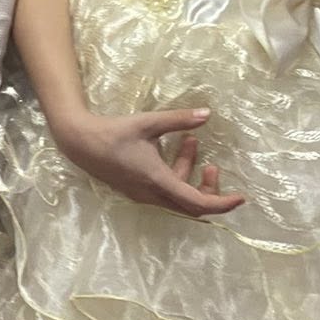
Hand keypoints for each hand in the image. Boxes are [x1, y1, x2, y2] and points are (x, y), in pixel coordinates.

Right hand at [55, 107, 245, 217]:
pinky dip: (175, 173)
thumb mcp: (148, 123)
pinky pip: (165, 190)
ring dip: (188, 173)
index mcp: (158, 181)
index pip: (198, 203)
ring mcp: (143, 195)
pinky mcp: (136, 190)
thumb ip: (179, 120)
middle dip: (208, 188)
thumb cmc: (113, 132)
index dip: (222, 203)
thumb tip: (207, 114)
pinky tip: (172, 148)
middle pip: (192, 205)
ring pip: (177, 195)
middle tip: (213, 165)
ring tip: (191, 142)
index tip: (241, 196)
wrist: (79, 142)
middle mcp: (152, 194)